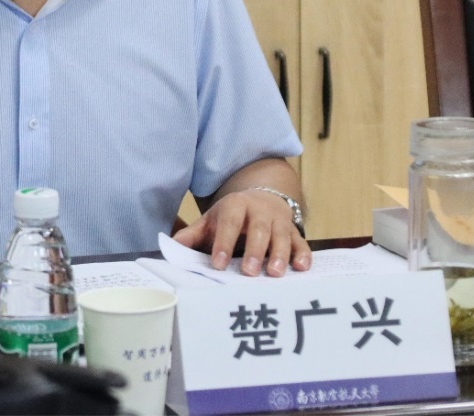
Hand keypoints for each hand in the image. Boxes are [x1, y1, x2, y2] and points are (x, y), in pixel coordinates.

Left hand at [173, 189, 311, 276]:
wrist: (262, 198)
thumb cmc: (232, 216)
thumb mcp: (212, 220)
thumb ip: (193, 234)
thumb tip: (170, 246)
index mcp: (235, 206)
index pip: (229, 223)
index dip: (223, 242)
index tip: (217, 264)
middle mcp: (259, 211)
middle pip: (258, 228)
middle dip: (253, 250)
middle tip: (248, 272)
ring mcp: (279, 221)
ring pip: (281, 235)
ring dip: (279, 254)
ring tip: (274, 274)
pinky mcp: (294, 232)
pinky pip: (300, 242)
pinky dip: (303, 254)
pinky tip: (301, 268)